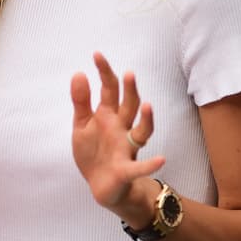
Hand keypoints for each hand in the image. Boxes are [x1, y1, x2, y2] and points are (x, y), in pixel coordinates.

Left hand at [70, 53, 164, 215]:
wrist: (100, 186)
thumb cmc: (93, 152)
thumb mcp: (81, 125)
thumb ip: (81, 101)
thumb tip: (79, 73)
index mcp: (107, 116)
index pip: (109, 90)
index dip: (104, 73)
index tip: (97, 55)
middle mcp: (121, 128)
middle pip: (129, 106)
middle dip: (130, 91)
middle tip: (129, 74)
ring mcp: (126, 148)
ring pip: (141, 131)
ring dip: (146, 119)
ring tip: (148, 105)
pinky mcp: (126, 169)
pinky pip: (140, 166)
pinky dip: (150, 164)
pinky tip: (161, 159)